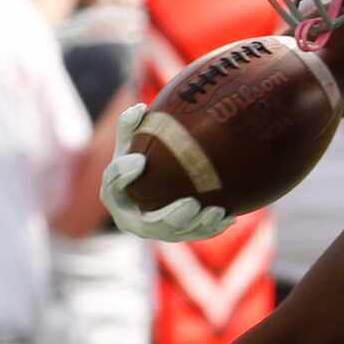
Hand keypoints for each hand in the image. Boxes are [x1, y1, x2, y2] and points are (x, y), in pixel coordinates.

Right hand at [100, 104, 229, 242]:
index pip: (114, 185)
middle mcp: (133, 220)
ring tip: (216, 211)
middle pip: (151, 224)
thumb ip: (130, 127)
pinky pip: (197, 235)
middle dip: (172, 217)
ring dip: (199, 226)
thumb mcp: (130, 144)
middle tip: (191, 204)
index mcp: (115, 194)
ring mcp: (157, 232)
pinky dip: (213, 228)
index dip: (123, 173)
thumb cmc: (139, 162)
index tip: (139, 161)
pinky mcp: (178, 236)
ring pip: (179, 234)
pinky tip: (230, 217)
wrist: (150, 190)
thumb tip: (139, 107)